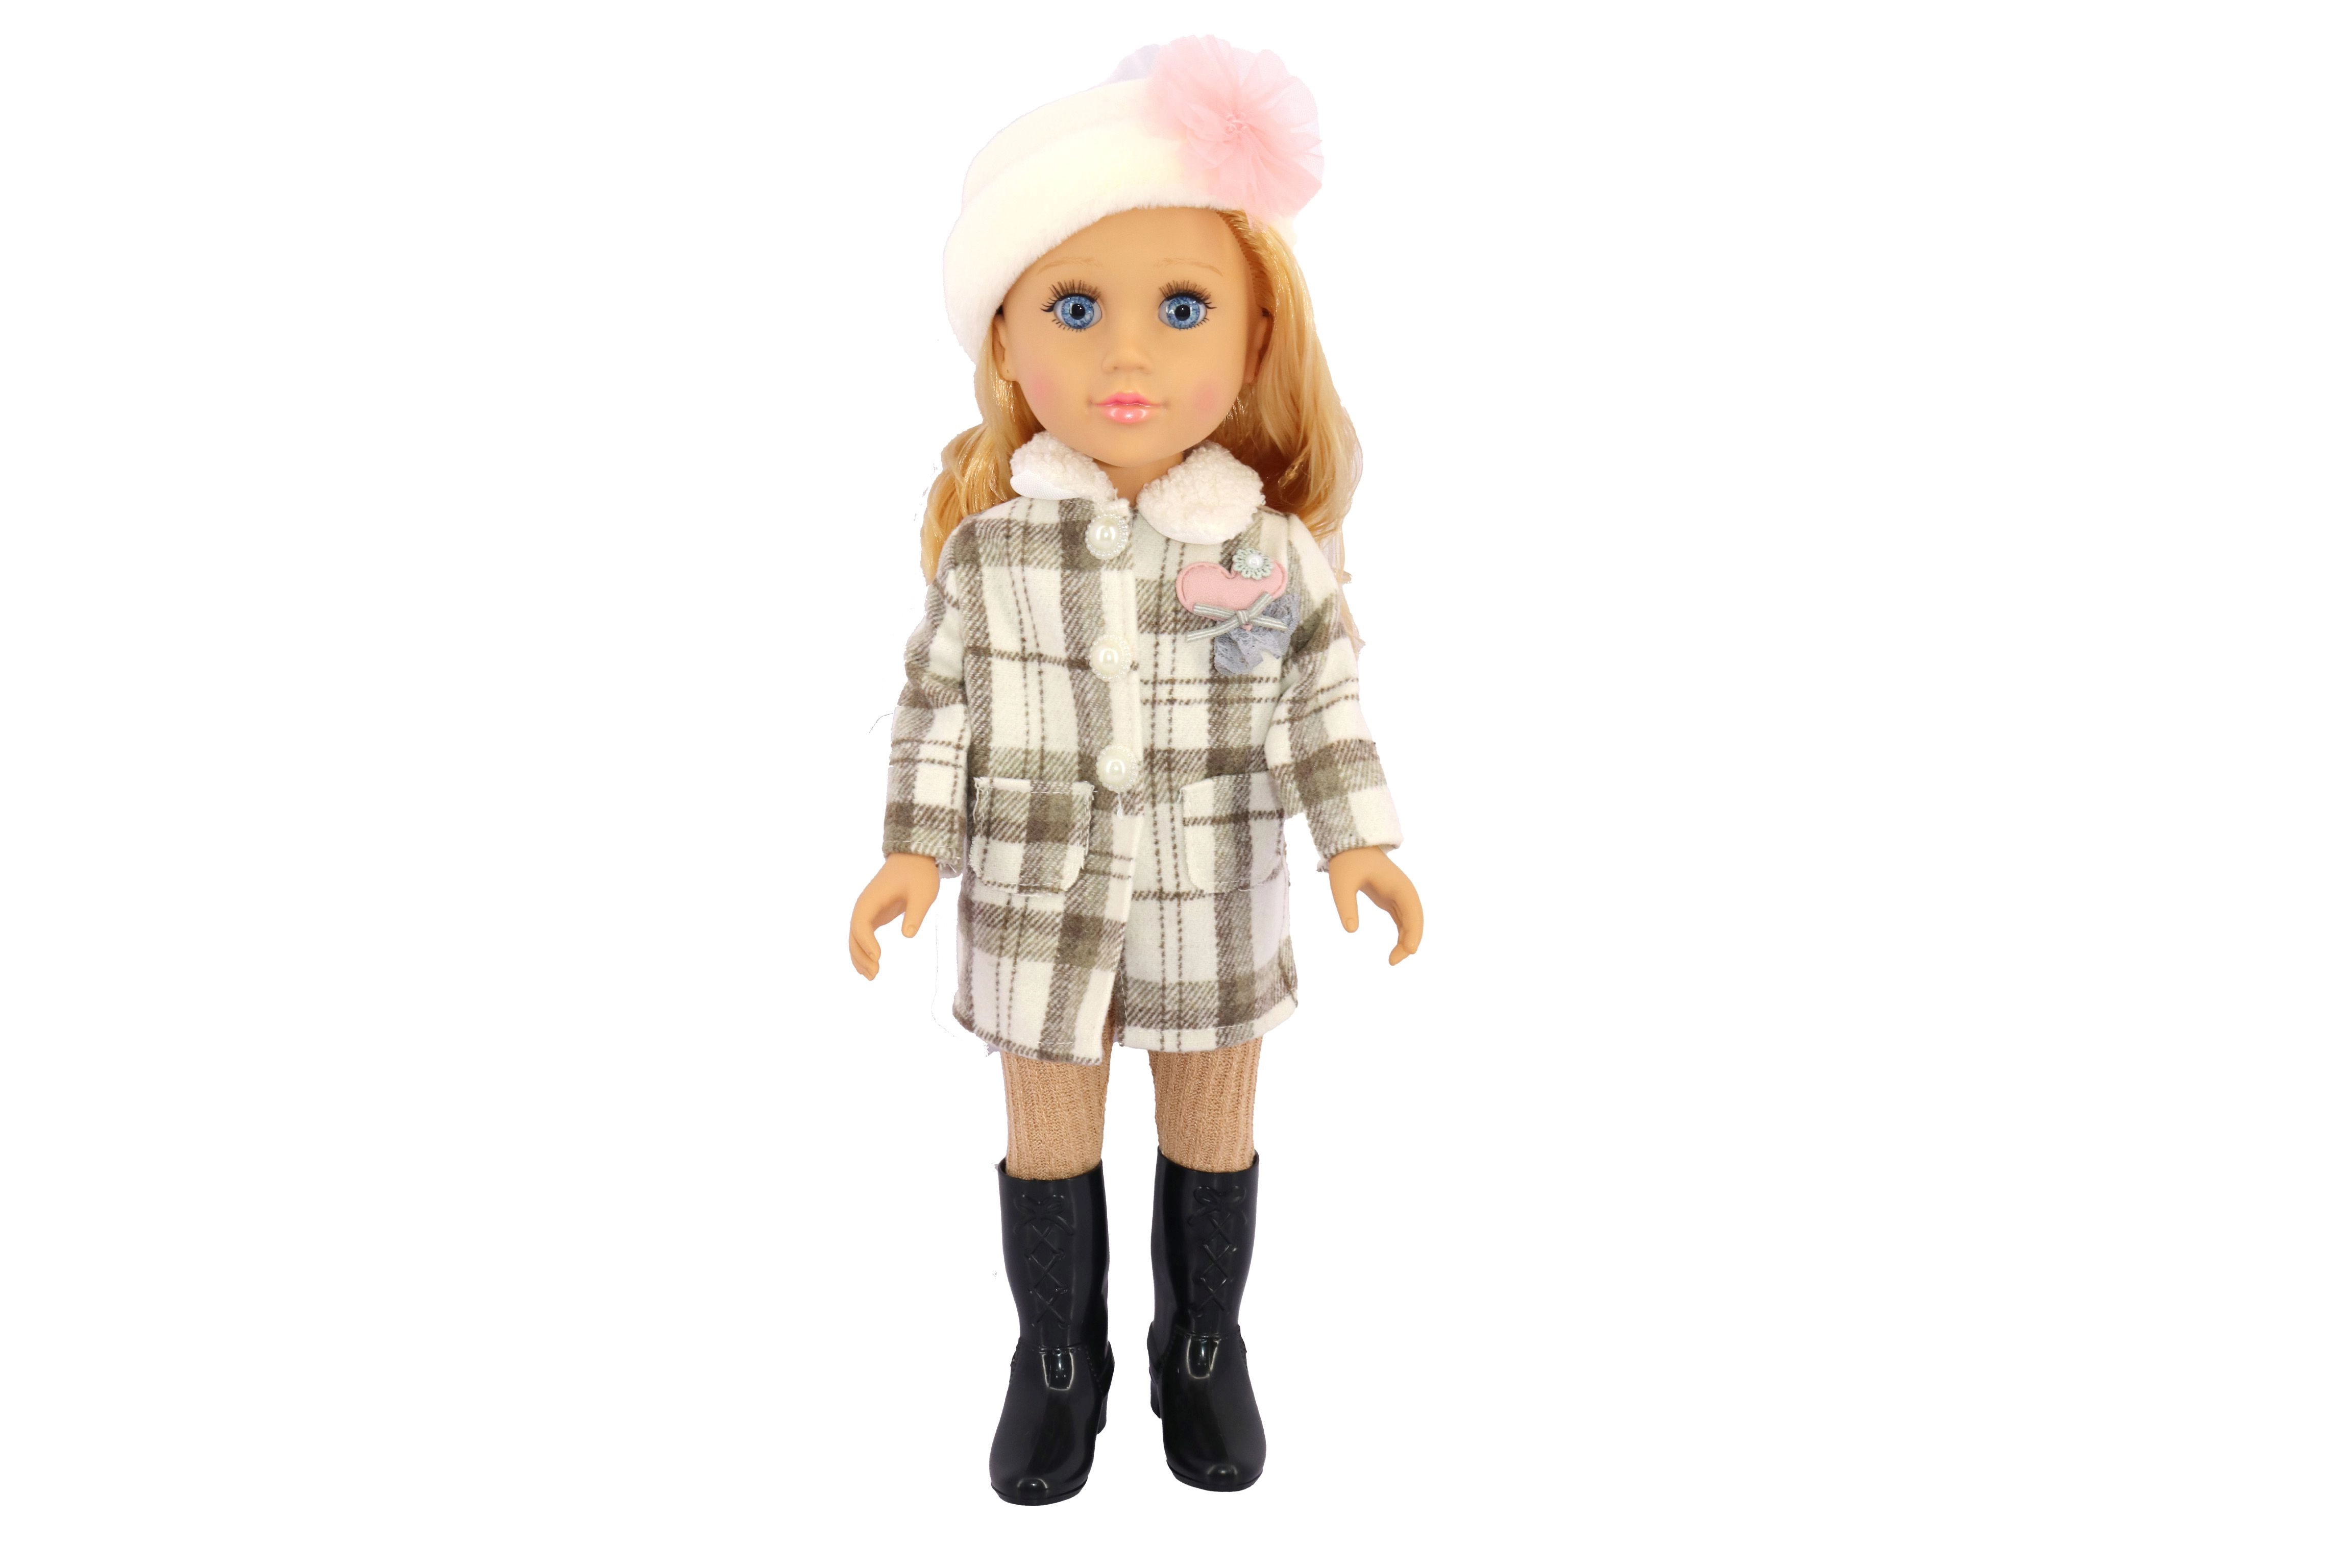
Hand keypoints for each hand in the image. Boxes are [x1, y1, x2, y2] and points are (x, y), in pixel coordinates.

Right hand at [848, 853, 941, 979]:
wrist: (914, 859)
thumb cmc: (919, 875)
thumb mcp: (923, 893)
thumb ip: (915, 913)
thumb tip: (908, 935)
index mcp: (871, 899)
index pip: (861, 924)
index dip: (866, 943)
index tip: (878, 958)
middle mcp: (863, 906)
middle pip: (854, 935)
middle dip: (861, 956)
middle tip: (875, 974)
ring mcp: (867, 911)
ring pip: (855, 938)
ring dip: (860, 957)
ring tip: (872, 976)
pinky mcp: (873, 915)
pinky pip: (863, 936)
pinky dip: (863, 951)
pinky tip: (870, 966)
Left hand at [1327, 846, 1422, 965]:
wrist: (1349, 846)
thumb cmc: (1347, 863)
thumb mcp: (1342, 883)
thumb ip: (1346, 905)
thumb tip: (1351, 930)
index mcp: (1398, 885)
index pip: (1412, 910)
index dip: (1413, 930)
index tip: (1408, 950)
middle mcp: (1403, 891)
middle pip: (1415, 918)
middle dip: (1410, 940)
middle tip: (1394, 961)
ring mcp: (1399, 895)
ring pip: (1411, 921)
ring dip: (1406, 940)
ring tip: (1393, 960)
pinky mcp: (1391, 899)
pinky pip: (1402, 920)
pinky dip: (1402, 935)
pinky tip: (1396, 951)